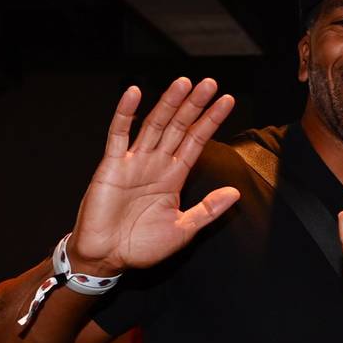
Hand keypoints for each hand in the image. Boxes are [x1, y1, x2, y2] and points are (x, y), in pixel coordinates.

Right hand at [68, 78, 239, 274]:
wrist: (107, 259)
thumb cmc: (141, 245)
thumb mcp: (183, 229)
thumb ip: (207, 210)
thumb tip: (235, 193)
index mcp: (173, 176)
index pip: (196, 141)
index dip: (210, 121)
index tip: (227, 101)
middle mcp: (155, 164)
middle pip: (178, 127)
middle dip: (194, 105)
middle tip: (210, 83)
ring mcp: (133, 163)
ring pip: (154, 125)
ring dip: (169, 104)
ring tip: (184, 83)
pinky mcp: (111, 166)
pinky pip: (118, 135)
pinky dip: (125, 113)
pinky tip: (134, 93)